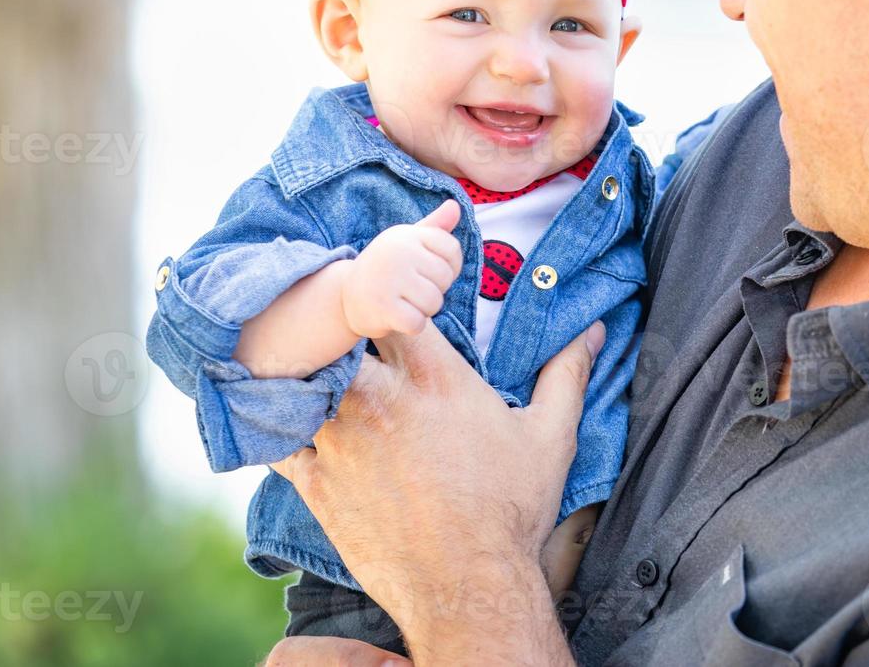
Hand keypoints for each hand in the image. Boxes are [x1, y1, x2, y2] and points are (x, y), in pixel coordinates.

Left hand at [271, 318, 602, 664]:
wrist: (468, 587)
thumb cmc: (510, 511)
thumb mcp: (551, 435)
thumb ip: (568, 374)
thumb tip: (594, 331)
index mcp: (433, 375)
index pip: (392, 297)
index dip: (389, 280)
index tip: (396, 288)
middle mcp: (378, 398)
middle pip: (334, 325)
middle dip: (337, 316)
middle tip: (344, 318)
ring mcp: (339, 438)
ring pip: (297, 374)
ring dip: (306, 364)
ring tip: (314, 360)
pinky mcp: (315, 481)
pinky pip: (274, 432)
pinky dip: (278, 418)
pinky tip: (291, 416)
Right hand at [341, 200, 462, 337]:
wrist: (345, 298)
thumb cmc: (386, 270)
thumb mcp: (407, 243)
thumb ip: (434, 227)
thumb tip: (455, 206)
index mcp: (406, 235)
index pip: (452, 249)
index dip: (449, 267)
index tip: (428, 271)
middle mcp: (397, 252)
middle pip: (445, 278)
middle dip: (434, 291)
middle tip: (410, 290)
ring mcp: (389, 278)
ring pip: (434, 303)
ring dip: (423, 310)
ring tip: (403, 302)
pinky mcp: (383, 306)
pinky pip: (418, 323)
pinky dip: (412, 326)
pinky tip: (397, 317)